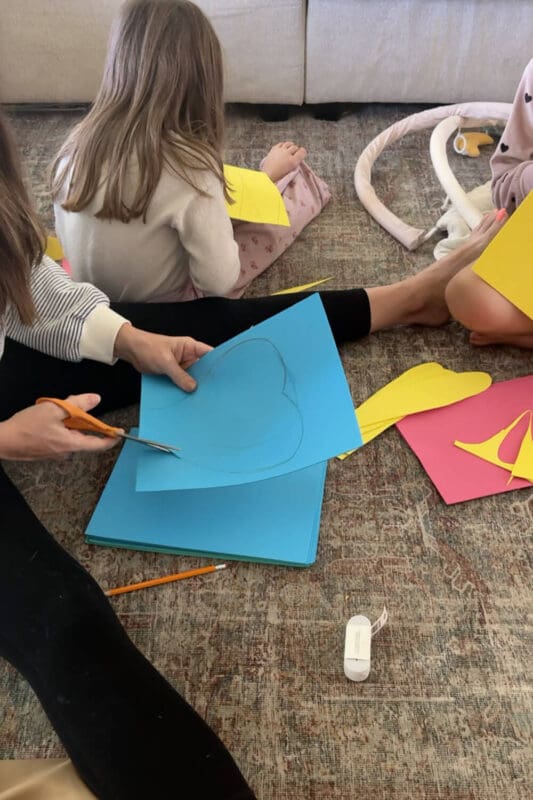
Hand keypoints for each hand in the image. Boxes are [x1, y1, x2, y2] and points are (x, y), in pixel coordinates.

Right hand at [0, 394, 118, 460]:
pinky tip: (47, 420)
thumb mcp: (54, 409)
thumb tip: (96, 399)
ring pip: (70, 436)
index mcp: (71, 444)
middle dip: (82, 422)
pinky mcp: (46, 453)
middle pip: (83, 437)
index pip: (98, 444)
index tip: (120, 433)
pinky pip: (60, 439)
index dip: (111, 438)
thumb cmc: (26, 426)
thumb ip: (77, 403)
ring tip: (54, 412)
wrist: (3, 441)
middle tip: (72, 407)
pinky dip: (59, 429)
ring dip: (69, 424)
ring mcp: (55, 454)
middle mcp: (66, 452)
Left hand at [113, 324, 211, 390]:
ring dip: (194, 387)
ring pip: (193, 378)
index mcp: (191, 347)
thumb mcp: (165, 361)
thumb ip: (179, 375)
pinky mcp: (174, 375)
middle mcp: (189, 357)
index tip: (224, 377)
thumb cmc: (148, 347)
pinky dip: (184, 390)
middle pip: (204, 369)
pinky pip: (183, 383)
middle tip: (213, 392)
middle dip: (207, 380)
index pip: (210, 354)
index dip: (218, 364)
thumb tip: (192, 387)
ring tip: (201, 398)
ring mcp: (182, 367)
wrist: (131, 351)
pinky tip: (187, 399)